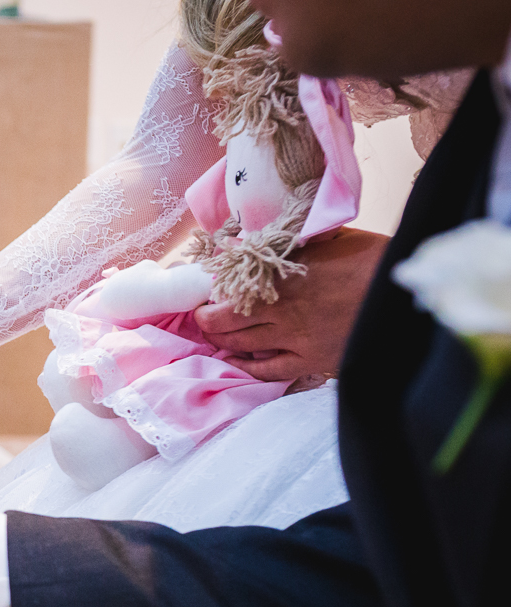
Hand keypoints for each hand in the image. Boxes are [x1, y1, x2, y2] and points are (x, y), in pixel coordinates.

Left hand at [195, 228, 388, 382]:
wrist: (405, 297)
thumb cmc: (372, 259)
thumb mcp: (329, 237)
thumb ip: (292, 240)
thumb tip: (256, 236)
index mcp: (280, 276)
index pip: (227, 286)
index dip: (210, 290)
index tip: (204, 288)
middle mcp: (279, 309)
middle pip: (223, 320)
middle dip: (207, 318)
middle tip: (202, 314)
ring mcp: (294, 338)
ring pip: (240, 344)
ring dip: (221, 340)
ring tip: (214, 334)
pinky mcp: (311, 360)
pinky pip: (269, 370)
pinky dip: (248, 367)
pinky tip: (238, 361)